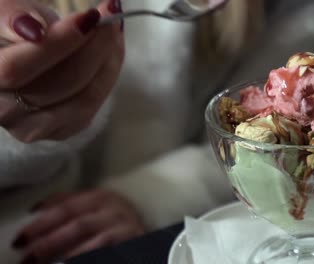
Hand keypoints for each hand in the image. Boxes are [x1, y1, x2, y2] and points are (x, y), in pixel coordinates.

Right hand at [0, 0, 124, 141]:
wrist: (18, 55)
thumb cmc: (9, 30)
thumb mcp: (3, 12)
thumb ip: (11, 16)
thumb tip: (34, 31)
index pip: (17, 69)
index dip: (57, 43)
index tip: (90, 17)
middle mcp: (4, 112)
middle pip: (60, 83)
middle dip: (94, 46)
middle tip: (111, 16)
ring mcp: (33, 127)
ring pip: (84, 98)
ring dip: (108, 60)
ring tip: (114, 30)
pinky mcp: (60, 130)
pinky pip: (92, 106)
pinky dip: (108, 76)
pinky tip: (111, 52)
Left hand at [12, 189, 144, 263]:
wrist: (151, 233)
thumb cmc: (115, 221)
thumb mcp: (95, 208)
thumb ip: (72, 206)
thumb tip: (37, 209)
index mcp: (102, 197)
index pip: (68, 206)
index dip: (42, 221)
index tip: (21, 237)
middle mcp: (116, 210)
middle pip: (78, 224)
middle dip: (49, 242)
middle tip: (27, 257)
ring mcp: (127, 227)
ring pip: (94, 242)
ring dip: (68, 256)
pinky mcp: (134, 241)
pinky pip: (106, 251)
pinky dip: (86, 258)